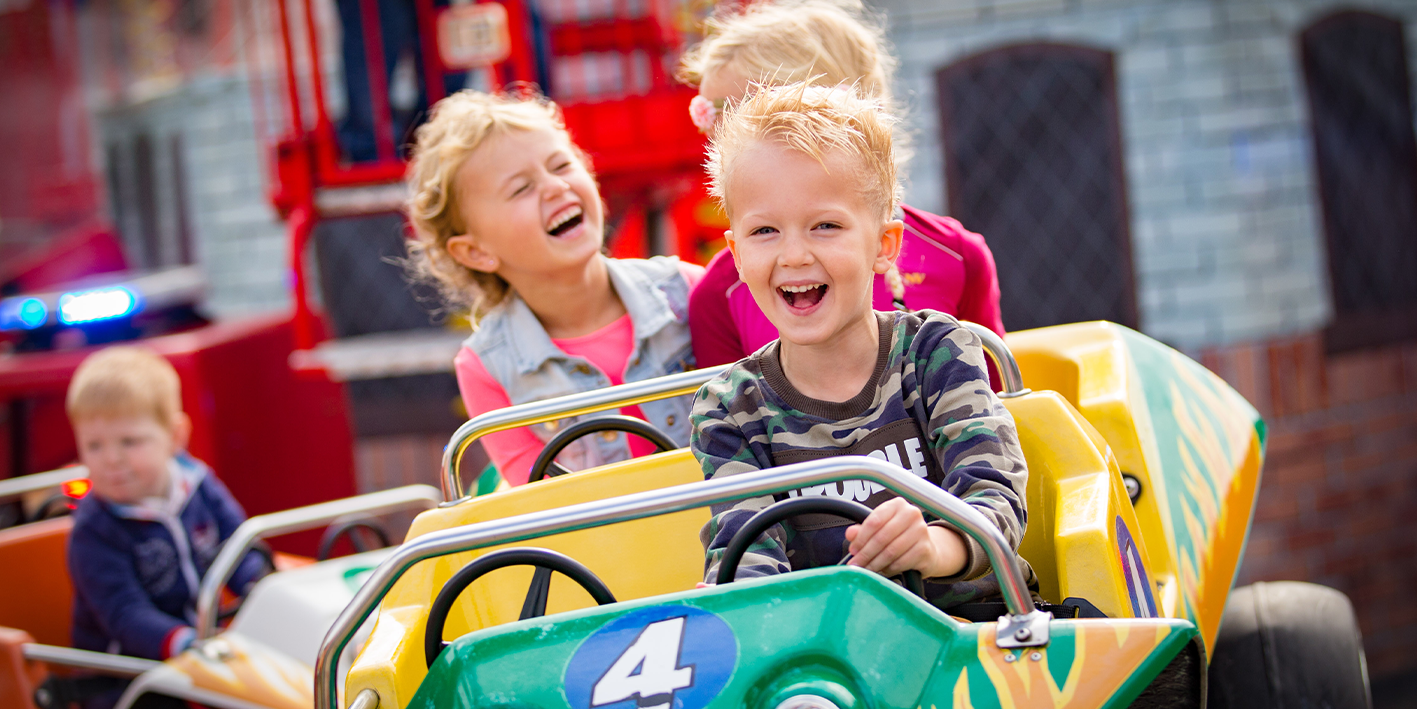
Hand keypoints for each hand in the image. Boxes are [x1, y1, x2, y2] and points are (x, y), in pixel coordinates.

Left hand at [844, 498, 967, 578]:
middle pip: (881, 537)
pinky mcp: (925, 549)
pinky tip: (883, 570)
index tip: (853, 550)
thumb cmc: (899, 536)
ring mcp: (921, 531)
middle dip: (865, 554)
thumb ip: (863, 530)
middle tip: (856, 564)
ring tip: (867, 569)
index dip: (861, 538)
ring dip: (875, 563)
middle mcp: (911, 514)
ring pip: (891, 551)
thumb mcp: (880, 529)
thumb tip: (850, 534)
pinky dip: (889, 569)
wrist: (925, 548)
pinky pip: (901, 562)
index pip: (874, 521)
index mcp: (897, 505)